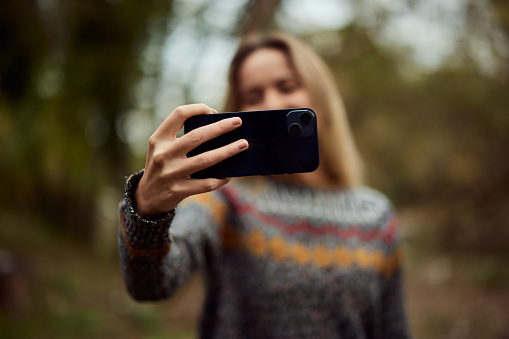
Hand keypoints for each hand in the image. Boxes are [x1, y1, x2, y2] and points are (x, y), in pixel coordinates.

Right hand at [134, 103, 247, 217]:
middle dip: (221, 127)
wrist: (146, 197)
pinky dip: (221, 178)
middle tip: (238, 122)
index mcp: (159, 139)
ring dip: (228, 151)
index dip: (197, 108)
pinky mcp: (179, 190)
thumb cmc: (162, 166)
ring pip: (206, 159)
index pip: (178, 114)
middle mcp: (163, 154)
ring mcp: (171, 173)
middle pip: (197, 136)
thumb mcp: (162, 148)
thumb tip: (217, 129)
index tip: (212, 110)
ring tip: (243, 144)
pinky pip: (206, 183)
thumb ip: (181, 137)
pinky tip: (230, 174)